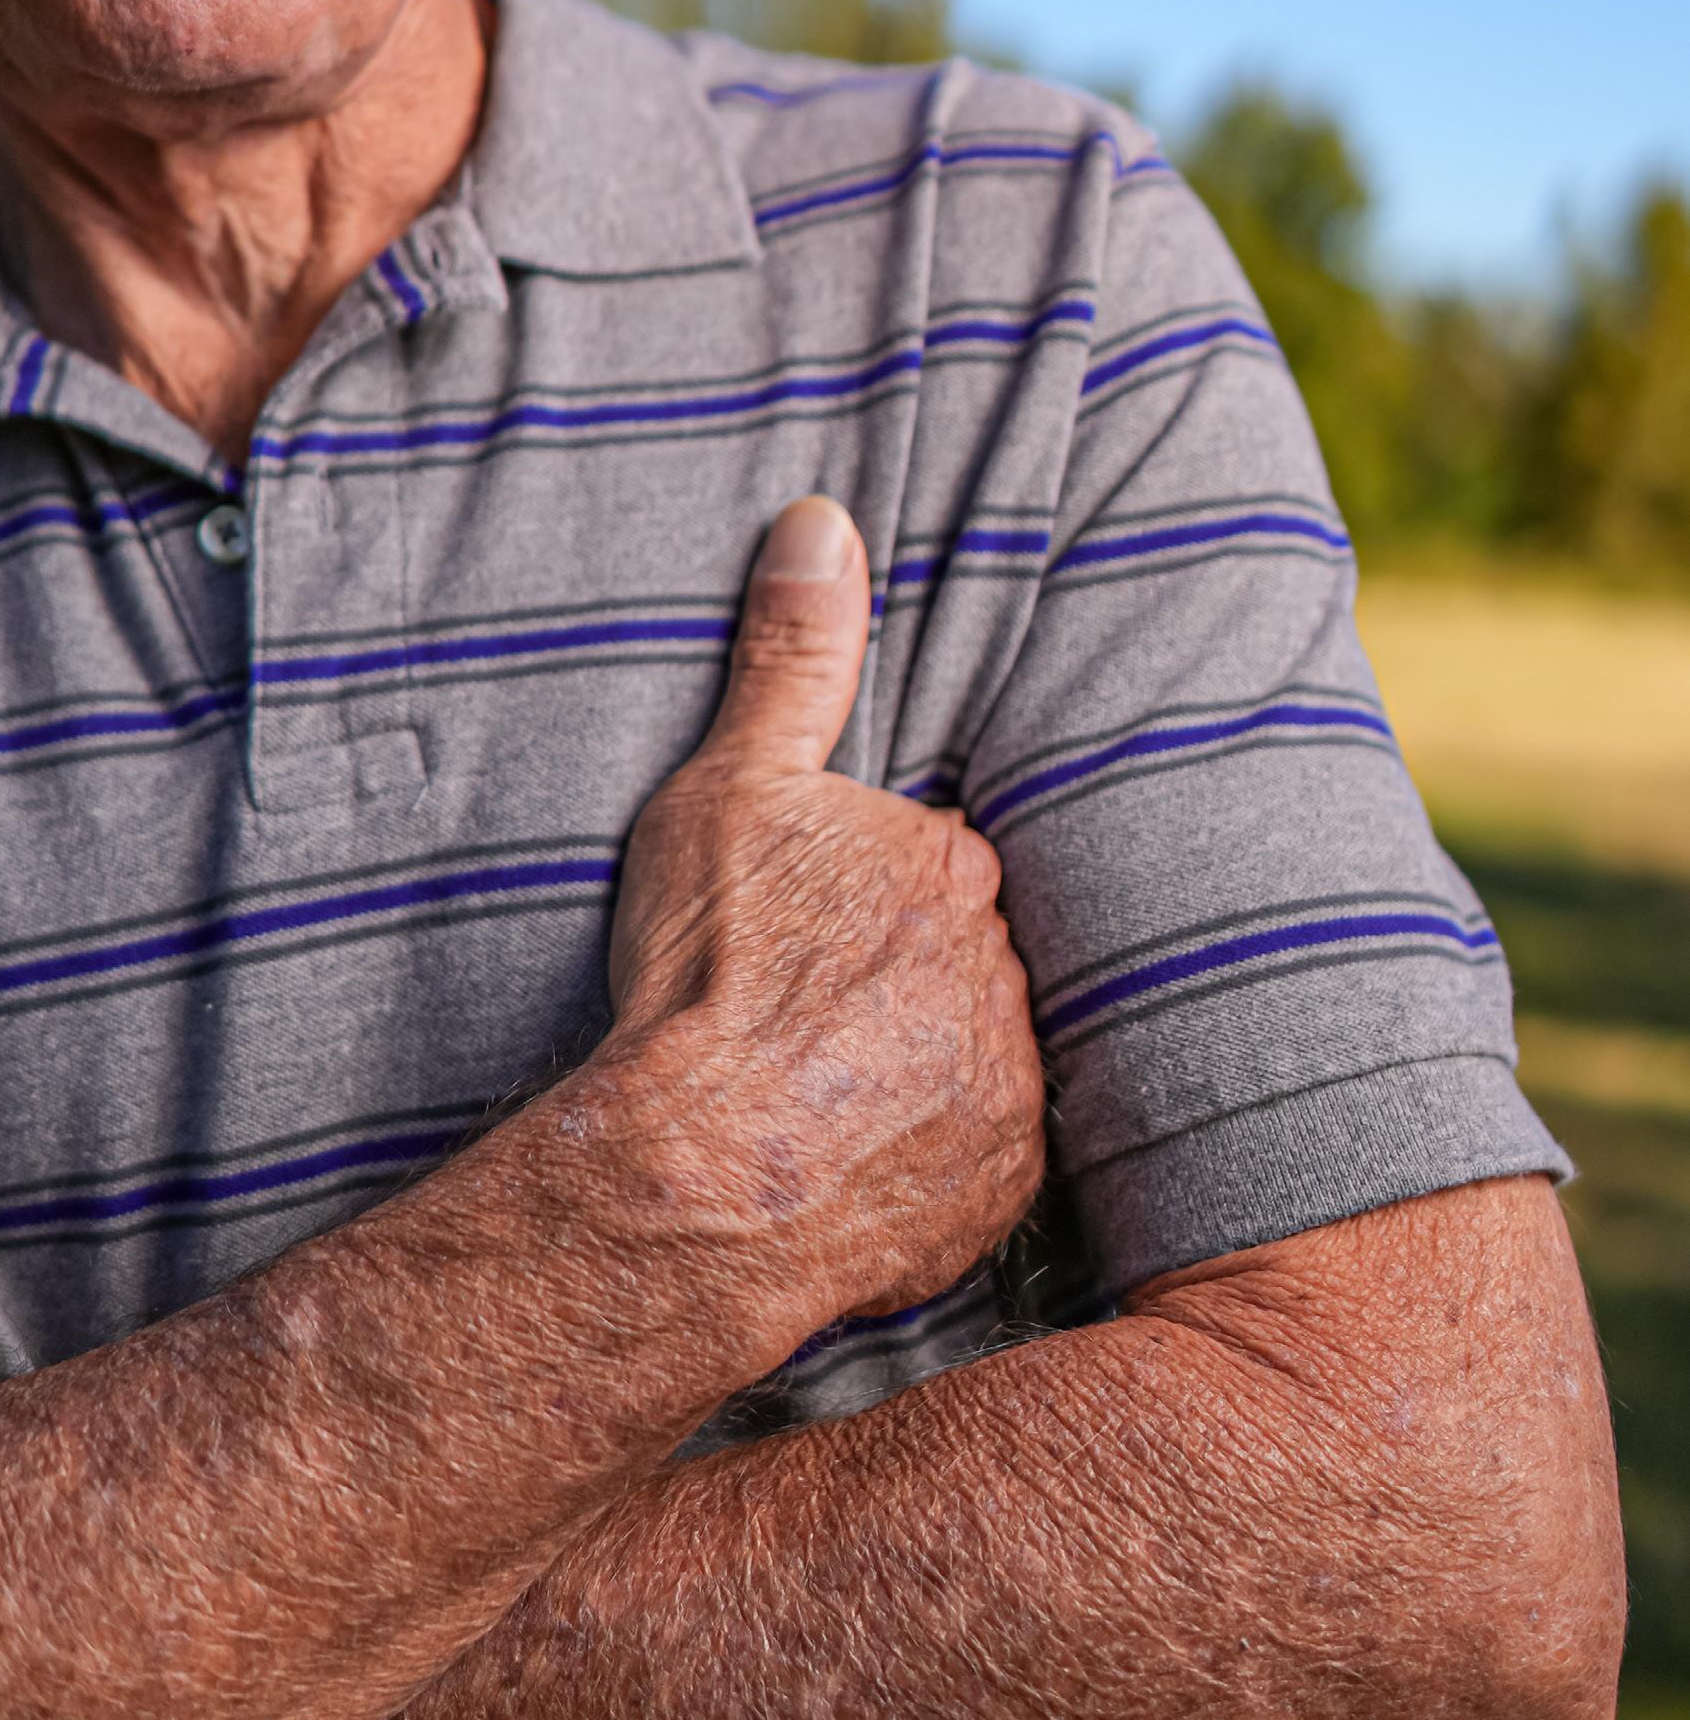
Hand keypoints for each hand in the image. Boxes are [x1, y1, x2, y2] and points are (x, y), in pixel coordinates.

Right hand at [592, 496, 1044, 1349]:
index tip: (815, 920)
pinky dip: (927, 1153)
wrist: (705, 1169)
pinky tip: (853, 1153)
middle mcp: (1010, 973)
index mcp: (953, 865)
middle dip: (910, 972)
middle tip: (817, 1005)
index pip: (937, 860)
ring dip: (925, 1062)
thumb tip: (823, 525)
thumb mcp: (733, 786)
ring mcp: (1014, 1090)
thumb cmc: (709, 971)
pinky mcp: (1001, 1194)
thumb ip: (791, 657)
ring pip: (979, 1055)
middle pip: (967, 956)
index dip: (872, 889)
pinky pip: (978, 1162)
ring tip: (831, 1086)